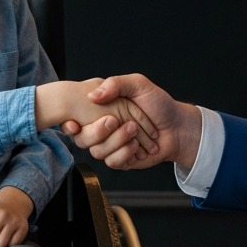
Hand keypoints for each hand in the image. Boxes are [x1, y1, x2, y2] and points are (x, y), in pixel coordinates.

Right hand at [62, 74, 201, 172]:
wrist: (177, 127)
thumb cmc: (159, 104)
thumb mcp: (139, 85)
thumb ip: (115, 84)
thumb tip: (92, 95)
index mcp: (101, 110)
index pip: (73, 119)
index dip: (69, 124)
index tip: (74, 123)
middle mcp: (103, 129)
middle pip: (82, 138)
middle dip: (96, 131)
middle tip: (114, 121)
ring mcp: (111, 146)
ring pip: (97, 152)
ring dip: (116, 141)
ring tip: (134, 130)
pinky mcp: (121, 160)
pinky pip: (112, 163)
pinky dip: (125, 153)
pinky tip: (137, 146)